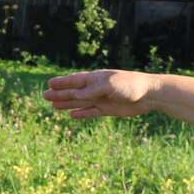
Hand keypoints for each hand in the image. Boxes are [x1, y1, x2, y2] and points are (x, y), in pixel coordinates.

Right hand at [43, 70, 158, 118]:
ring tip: (53, 106)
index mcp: (96, 78)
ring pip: (79, 102)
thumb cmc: (130, 84)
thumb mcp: (108, 85)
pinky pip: (90, 112)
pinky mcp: (108, 109)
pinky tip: (71, 114)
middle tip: (44, 96)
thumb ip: (90, 90)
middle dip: (60, 94)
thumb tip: (73, 94)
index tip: (49, 84)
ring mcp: (101, 99)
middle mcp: (96, 88)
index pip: (75, 80)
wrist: (149, 95)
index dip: (62, 83)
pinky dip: (81, 113)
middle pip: (74, 92)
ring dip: (66, 104)